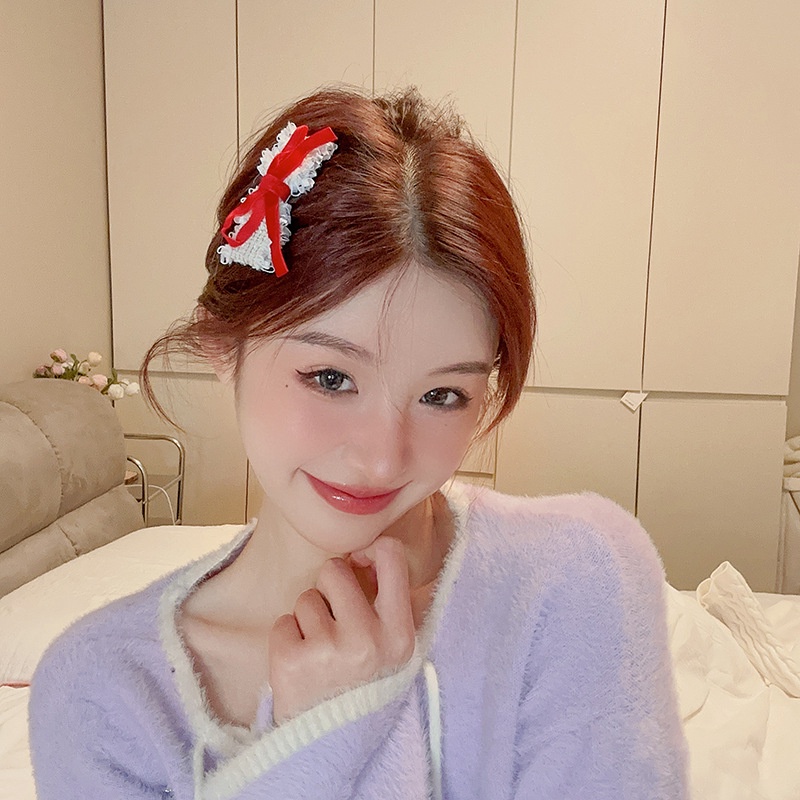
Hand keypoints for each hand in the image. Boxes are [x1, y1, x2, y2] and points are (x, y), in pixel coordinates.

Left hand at [269, 536, 415, 723]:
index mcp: (399, 633)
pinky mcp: (291, 662)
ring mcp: (328, 649)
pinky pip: (282, 622)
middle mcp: (367, 638)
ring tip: (319, 651)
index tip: (360, 564)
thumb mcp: (394, 651)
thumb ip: (389, 605)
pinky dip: (287, 640)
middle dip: (328, 587)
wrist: (331, 747)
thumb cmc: (364, 687)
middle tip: (334, 618)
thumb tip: (365, 554)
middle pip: (334, 570)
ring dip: (308, 619)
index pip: (391, 555)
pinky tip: (300, 664)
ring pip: (306, 597)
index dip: (369, 550)